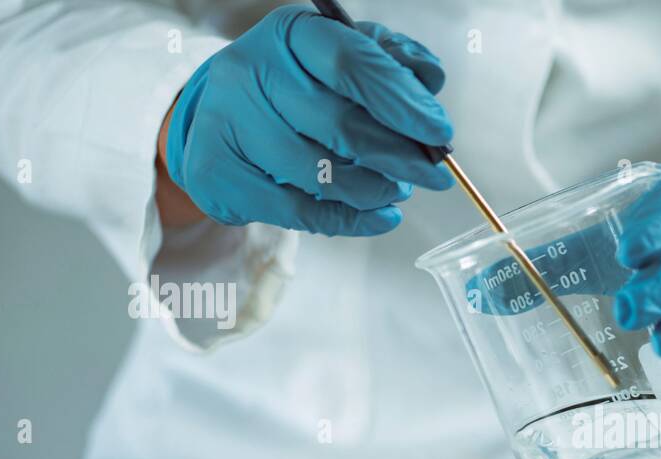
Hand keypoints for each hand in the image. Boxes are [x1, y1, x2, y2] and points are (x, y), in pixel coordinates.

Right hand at [162, 5, 452, 235]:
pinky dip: (352, 220)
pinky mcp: (220, 174)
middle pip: (340, 125)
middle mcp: (252, 71)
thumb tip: (430, 78)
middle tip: (434, 176)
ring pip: (321, 174)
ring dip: (375, 190)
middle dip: (400, 157)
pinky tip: (382, 217)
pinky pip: (301, 212)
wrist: (221, 118)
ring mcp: (230, 124)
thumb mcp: (342, 60)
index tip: (439, 133)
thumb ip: (390, 63)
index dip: (402, 102)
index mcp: (291, 34)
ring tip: (399, 191)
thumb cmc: (298, 87)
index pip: (351, 64)